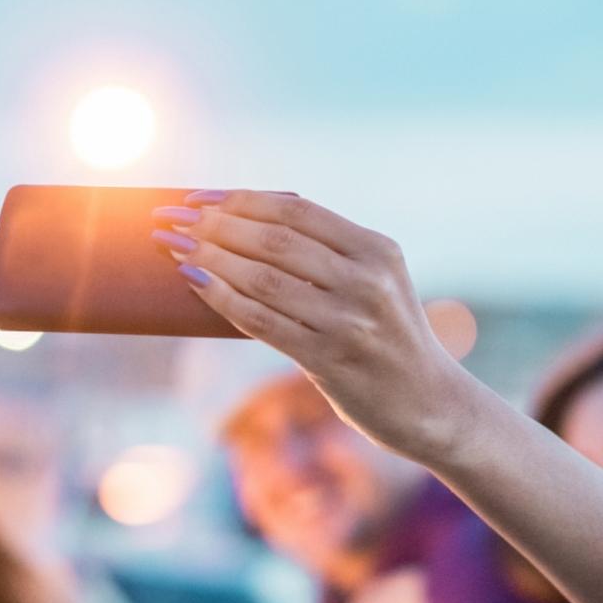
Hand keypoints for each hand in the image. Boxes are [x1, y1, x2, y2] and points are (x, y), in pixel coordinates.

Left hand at [157, 191, 491, 462]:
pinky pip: (263, 323)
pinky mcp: (331, 361)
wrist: (431, 404)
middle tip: (172, 220)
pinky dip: (223, 298)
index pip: (297, 211)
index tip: (198, 198)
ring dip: (210, 259)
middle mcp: (368, 281)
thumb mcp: (375, 283)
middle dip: (215, 226)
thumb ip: (326, 255)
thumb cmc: (388, 338)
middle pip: (275, 241)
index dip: (241, 200)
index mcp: (378, 251)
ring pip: (264, 280)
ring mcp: (350, 322)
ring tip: (174, 248)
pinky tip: (195, 283)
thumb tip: (241, 225)